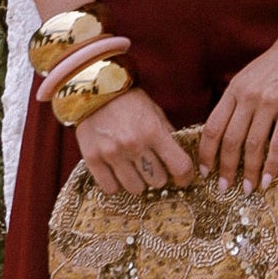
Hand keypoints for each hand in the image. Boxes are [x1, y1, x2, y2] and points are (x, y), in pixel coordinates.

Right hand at [71, 86, 196, 199]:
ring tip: (134, 170)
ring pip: (135, 189)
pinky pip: (110, 188)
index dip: (185, 177)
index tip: (183, 179)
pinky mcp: (92, 159)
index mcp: (154, 131)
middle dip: (158, 175)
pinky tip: (116, 173)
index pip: (180, 166)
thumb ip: (167, 135)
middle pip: (158, 181)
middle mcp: (134, 145)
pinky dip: (116, 184)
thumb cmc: (128, 101)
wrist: (94, 90)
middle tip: (152, 167)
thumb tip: (179, 158)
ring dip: (138, 182)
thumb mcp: (155, 112)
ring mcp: (112, 153)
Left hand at [200, 25, 277, 190]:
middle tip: (224, 188)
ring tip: (247, 189)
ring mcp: (270, 102)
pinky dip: (271, 165)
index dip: (206, 153)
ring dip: (248, 172)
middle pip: (230, 141)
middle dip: (225, 169)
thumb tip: (228, 130)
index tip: (205, 171)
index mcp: (235, 89)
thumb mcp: (251, 75)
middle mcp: (248, 96)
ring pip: (253, 145)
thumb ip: (239, 99)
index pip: (212, 127)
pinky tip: (268, 179)